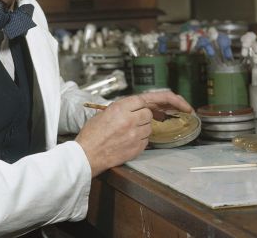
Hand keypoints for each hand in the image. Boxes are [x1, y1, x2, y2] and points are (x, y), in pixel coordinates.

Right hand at [75, 91, 191, 176]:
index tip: (170, 104)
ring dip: (143, 128)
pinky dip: (141, 140)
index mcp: (121, 107)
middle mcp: (130, 119)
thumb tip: (136, 107)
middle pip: (148, 113)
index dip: (157, 101)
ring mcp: (135, 135)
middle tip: (135, 120)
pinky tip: (128, 141)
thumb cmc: (92, 134)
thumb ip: (123, 108)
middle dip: (144, 116)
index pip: (146, 99)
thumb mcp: (105, 113)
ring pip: (149, 127)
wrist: (86, 155)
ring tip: (127, 132)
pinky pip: (146, 140)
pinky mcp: (137, 148)